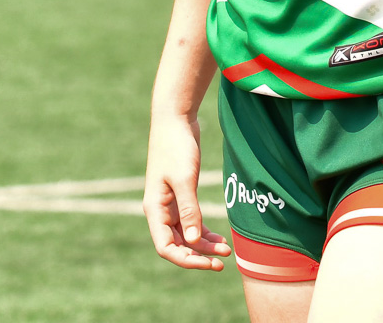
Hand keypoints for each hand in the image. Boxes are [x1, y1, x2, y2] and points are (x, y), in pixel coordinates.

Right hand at [144, 111, 230, 270]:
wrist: (175, 119)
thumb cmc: (176, 146)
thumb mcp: (184, 179)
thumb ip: (188, 210)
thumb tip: (194, 240)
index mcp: (154, 209)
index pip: (167, 247)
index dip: (187, 260)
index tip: (209, 263)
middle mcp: (160, 210)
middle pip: (178, 245)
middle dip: (199, 255)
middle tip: (223, 261)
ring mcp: (170, 203)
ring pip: (186, 235)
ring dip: (205, 245)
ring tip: (227, 250)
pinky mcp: (182, 195)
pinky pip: (191, 222)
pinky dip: (205, 232)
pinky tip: (221, 238)